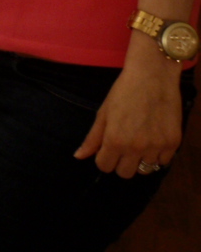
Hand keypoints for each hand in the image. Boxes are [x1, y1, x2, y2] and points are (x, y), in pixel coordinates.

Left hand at [74, 48, 183, 177]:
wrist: (152, 77)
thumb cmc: (123, 92)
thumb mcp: (103, 113)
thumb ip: (92, 138)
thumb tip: (78, 156)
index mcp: (115, 140)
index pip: (105, 167)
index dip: (103, 158)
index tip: (107, 149)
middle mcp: (136, 147)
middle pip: (125, 173)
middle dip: (121, 162)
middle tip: (123, 147)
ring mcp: (156, 146)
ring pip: (145, 169)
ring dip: (140, 159)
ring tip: (140, 141)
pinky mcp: (173, 143)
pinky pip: (164, 161)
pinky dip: (158, 154)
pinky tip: (153, 138)